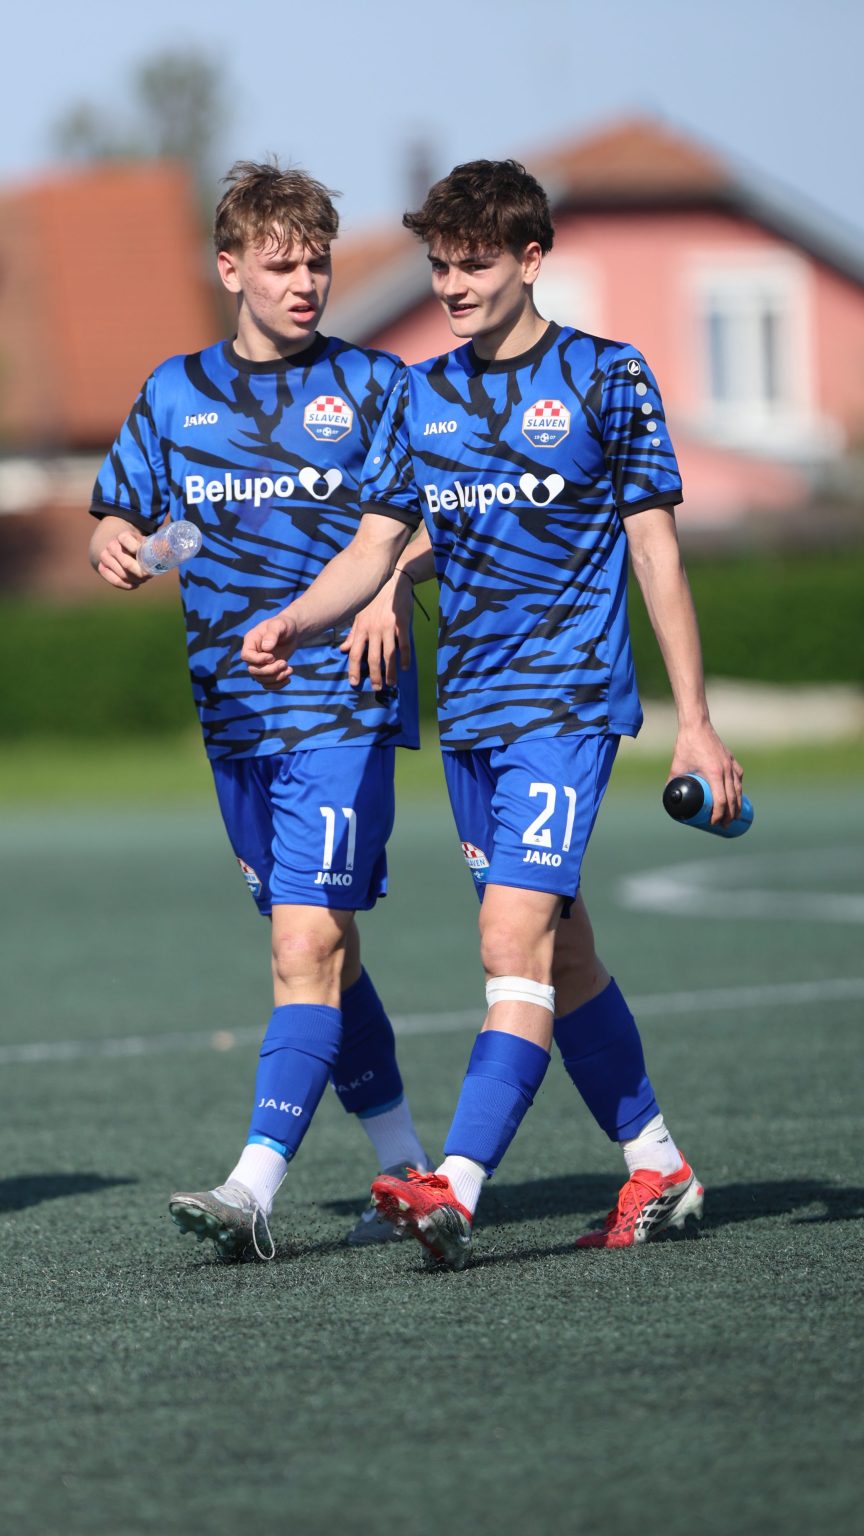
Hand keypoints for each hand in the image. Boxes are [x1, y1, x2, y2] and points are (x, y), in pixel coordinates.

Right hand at [95, 530, 149, 589]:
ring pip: (123, 574)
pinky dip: (127, 585)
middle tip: (149, 576)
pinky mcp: (101, 567)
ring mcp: (104, 556)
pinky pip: (115, 581)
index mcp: (123, 536)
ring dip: (136, 580)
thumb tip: (163, 555)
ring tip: (143, 578)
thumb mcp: (144, 543)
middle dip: (140, 573)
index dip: (139, 553)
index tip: (149, 560)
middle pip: (127, 564)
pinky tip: (134, 584)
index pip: (131, 545)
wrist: (117, 547)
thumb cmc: (136, 547)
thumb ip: (152, 548)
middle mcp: (112, 545)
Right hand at [241, 614, 299, 689]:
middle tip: (285, 663)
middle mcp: (252, 654)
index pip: (246, 656)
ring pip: (260, 679)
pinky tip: (288, 679)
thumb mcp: (280, 625)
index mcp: (251, 641)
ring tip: (290, 670)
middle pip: (253, 670)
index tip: (272, 657)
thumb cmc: (285, 625)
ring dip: (276, 678)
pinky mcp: (267, 671)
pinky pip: (267, 684)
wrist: (292, 632)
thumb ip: (272, 634)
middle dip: (270, 670)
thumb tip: (266, 648)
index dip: (258, 660)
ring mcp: (259, 664)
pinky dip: (277, 685)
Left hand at [339, 570, 412, 689]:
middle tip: (377, 688)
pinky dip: (405, 657)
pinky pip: (404, 644)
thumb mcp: (360, 615)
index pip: (355, 653)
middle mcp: (373, 629)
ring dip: (390, 671)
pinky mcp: (402, 623)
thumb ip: (353, 634)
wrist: (392, 581)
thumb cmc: (374, 599)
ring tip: (391, 683)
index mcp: (362, 628)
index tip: (354, 683)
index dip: (354, 669)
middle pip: (372, 658)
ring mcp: (388, 627)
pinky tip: (405, 668)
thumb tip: (343, 649)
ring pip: (388, 654)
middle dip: (374, 675)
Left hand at [668, 722, 743, 825]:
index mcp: (714, 773)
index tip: (715, 823)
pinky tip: (736, 796)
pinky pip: (738, 778)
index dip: (719, 814)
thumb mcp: (677, 766)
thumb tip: (668, 797)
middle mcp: (726, 770)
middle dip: (730, 815)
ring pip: (738, 790)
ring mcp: (731, 765)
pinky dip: (738, 789)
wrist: (697, 726)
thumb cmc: (686, 745)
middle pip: (732, 799)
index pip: (721, 800)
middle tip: (724, 825)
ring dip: (737, 805)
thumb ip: (672, 782)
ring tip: (734, 816)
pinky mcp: (732, 760)